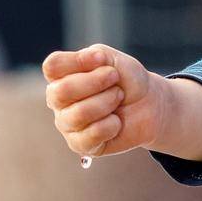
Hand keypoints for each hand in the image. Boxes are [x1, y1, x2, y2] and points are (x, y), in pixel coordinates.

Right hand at [42, 42, 164, 158]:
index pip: (52, 66)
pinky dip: (113, 124)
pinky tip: (116, 121)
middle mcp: (58, 101)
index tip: (102, 59)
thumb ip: (95, 56)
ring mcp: (67, 124)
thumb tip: (89, 59)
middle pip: (61, 91)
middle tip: (115, 80)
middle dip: (96, 82)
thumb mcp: (113, 59)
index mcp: (60, 76)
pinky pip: (93, 134)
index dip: (78, 61)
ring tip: (118, 98)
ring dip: (108, 102)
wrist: (149, 104)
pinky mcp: (80, 145)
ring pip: (79, 114)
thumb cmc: (126, 80)